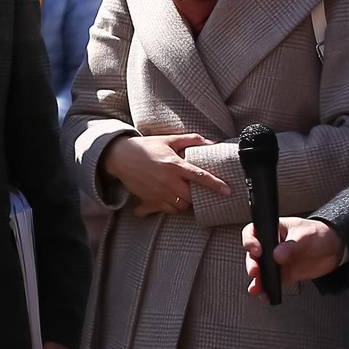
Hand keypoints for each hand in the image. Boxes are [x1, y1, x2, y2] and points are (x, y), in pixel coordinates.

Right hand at [101, 132, 226, 217]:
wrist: (120, 157)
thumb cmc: (146, 147)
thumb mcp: (169, 139)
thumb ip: (191, 140)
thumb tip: (212, 142)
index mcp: (175, 165)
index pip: (200, 176)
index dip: (216, 184)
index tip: (227, 190)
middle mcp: (168, 180)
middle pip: (192, 197)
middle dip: (196, 195)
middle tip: (194, 189)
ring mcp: (158, 192)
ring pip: (181, 206)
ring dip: (185, 202)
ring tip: (182, 192)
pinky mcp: (150, 199)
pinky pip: (168, 210)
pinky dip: (173, 206)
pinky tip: (171, 198)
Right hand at [244, 217, 344, 295]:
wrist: (334, 249)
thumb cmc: (319, 234)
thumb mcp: (306, 236)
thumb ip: (291, 246)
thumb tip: (277, 255)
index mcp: (274, 230)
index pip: (253, 233)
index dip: (250, 241)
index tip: (257, 251)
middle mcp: (271, 246)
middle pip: (253, 255)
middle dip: (251, 264)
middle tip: (256, 271)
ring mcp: (276, 261)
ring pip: (260, 271)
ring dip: (256, 280)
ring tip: (257, 287)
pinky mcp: (283, 274)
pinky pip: (271, 282)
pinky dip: (267, 289)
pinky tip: (265, 294)